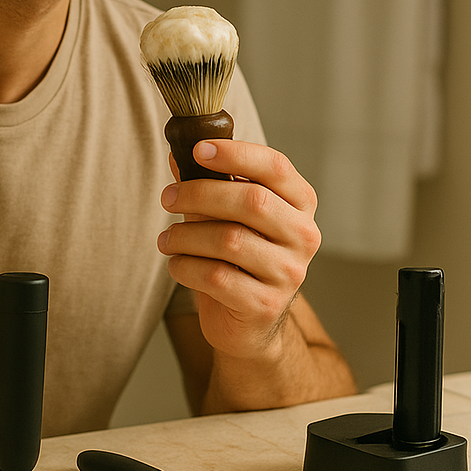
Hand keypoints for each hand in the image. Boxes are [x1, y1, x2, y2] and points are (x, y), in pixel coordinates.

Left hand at [157, 139, 320, 362]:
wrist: (248, 321)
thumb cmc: (236, 257)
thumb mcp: (222, 214)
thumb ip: (205, 184)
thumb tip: (175, 153)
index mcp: (299, 203)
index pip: (275, 167)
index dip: (236, 153)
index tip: (198, 149)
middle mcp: (303, 236)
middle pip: (252, 201)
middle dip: (200, 194)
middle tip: (167, 197)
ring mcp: (288, 272)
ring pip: (230, 240)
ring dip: (185, 235)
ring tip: (167, 239)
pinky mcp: (265, 304)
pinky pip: (216, 277)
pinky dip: (186, 266)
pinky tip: (177, 264)